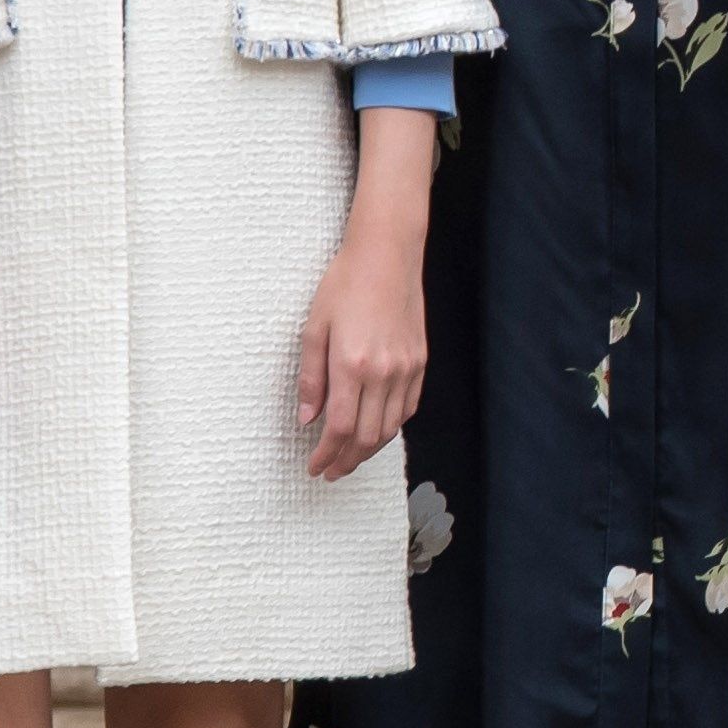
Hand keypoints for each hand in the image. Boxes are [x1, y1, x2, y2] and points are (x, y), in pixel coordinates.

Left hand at [299, 104, 440, 477]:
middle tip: (330, 472)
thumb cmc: (344, 285)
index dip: (327, 455)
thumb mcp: (313, 329)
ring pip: (391, 427)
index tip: (315, 467)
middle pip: (368, 437)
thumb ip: (310, 379)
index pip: (341, 429)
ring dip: (369, 449)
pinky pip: (408, 407)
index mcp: (352, 365)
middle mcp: (384, 372)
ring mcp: (407, 368)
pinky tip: (376, 430)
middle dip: (347, 461)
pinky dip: (391, 426)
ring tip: (350, 457)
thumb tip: (308, 419)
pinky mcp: (420, 361)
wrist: (387, 255)